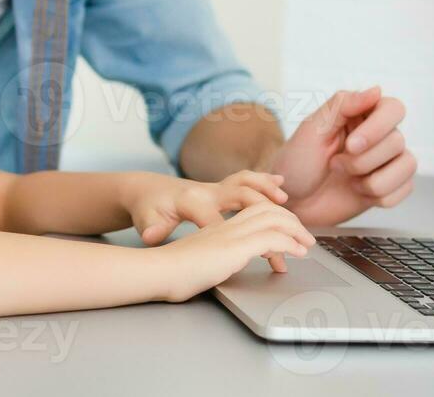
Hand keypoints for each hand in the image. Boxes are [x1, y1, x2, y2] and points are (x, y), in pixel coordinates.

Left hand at [129, 170, 288, 246]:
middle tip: (288, 228)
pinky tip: (280, 184)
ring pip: (246, 184)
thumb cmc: (148, 209)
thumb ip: (152, 229)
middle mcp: (206, 190)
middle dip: (266, 210)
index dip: (234, 235)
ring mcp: (214, 187)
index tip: (255, 253)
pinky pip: (245, 181)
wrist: (145, 190)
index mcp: (191, 201)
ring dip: (267, 191)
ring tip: (286, 203)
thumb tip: (150, 237)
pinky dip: (263, 181)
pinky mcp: (218, 188)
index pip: (218, 219)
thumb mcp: (146, 221)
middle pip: (242, 196)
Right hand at [156, 201, 315, 301]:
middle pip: (267, 209)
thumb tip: (219, 265)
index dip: (274, 218)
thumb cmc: (171, 272)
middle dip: (290, 221)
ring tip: (306, 245)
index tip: (287, 233)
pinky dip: (289, 243)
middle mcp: (227, 226)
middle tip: (305, 238)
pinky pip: (271, 237)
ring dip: (295, 230)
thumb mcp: (198, 260)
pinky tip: (296, 254)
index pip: (253, 211)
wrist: (157, 271)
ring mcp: (231, 234)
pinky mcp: (234, 247)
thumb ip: (212, 257)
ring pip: (274, 219)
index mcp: (218, 227)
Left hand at [268, 87, 415, 226]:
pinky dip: (379, 195)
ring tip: (347, 178)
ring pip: (407, 165)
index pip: (394, 109)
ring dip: (372, 180)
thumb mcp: (312, 129)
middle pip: (398, 140)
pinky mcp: (391, 186)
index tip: (351, 145)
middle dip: (363, 160)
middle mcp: (380, 135)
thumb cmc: (298, 161)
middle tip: (335, 164)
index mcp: (362, 114)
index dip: (378, 127)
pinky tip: (358, 191)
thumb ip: (342, 105)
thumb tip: (376, 90)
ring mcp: (387, 161)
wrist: (293, 201)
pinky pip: (406, 189)